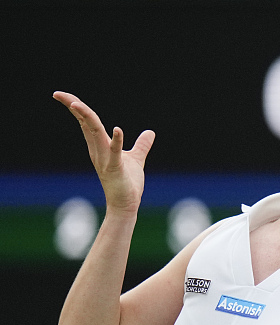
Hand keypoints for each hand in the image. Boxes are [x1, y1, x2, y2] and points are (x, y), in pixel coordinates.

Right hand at [53, 91, 154, 213]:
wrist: (126, 204)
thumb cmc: (127, 183)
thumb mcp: (136, 159)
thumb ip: (141, 145)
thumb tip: (150, 132)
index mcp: (100, 145)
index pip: (86, 122)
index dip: (76, 107)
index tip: (62, 95)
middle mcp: (98, 150)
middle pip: (85, 123)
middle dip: (73, 107)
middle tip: (58, 93)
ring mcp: (105, 159)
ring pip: (94, 134)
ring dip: (87, 118)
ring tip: (78, 104)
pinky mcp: (115, 169)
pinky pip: (115, 153)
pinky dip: (116, 141)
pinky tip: (118, 129)